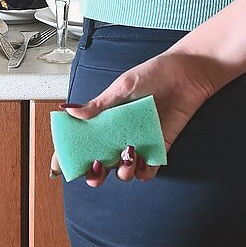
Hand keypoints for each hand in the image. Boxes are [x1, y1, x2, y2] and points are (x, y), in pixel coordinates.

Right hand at [49, 49, 214, 187]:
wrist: (187, 73)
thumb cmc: (154, 73)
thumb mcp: (122, 86)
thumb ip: (98, 104)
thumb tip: (70, 110)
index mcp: (105, 119)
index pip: (82, 140)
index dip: (68, 155)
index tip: (58, 166)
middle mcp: (119, 134)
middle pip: (99, 164)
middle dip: (93, 173)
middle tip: (96, 166)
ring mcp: (138, 142)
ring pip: (122, 171)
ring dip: (121, 171)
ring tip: (127, 154)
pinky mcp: (159, 148)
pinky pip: (148, 170)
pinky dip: (143, 172)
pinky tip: (143, 160)